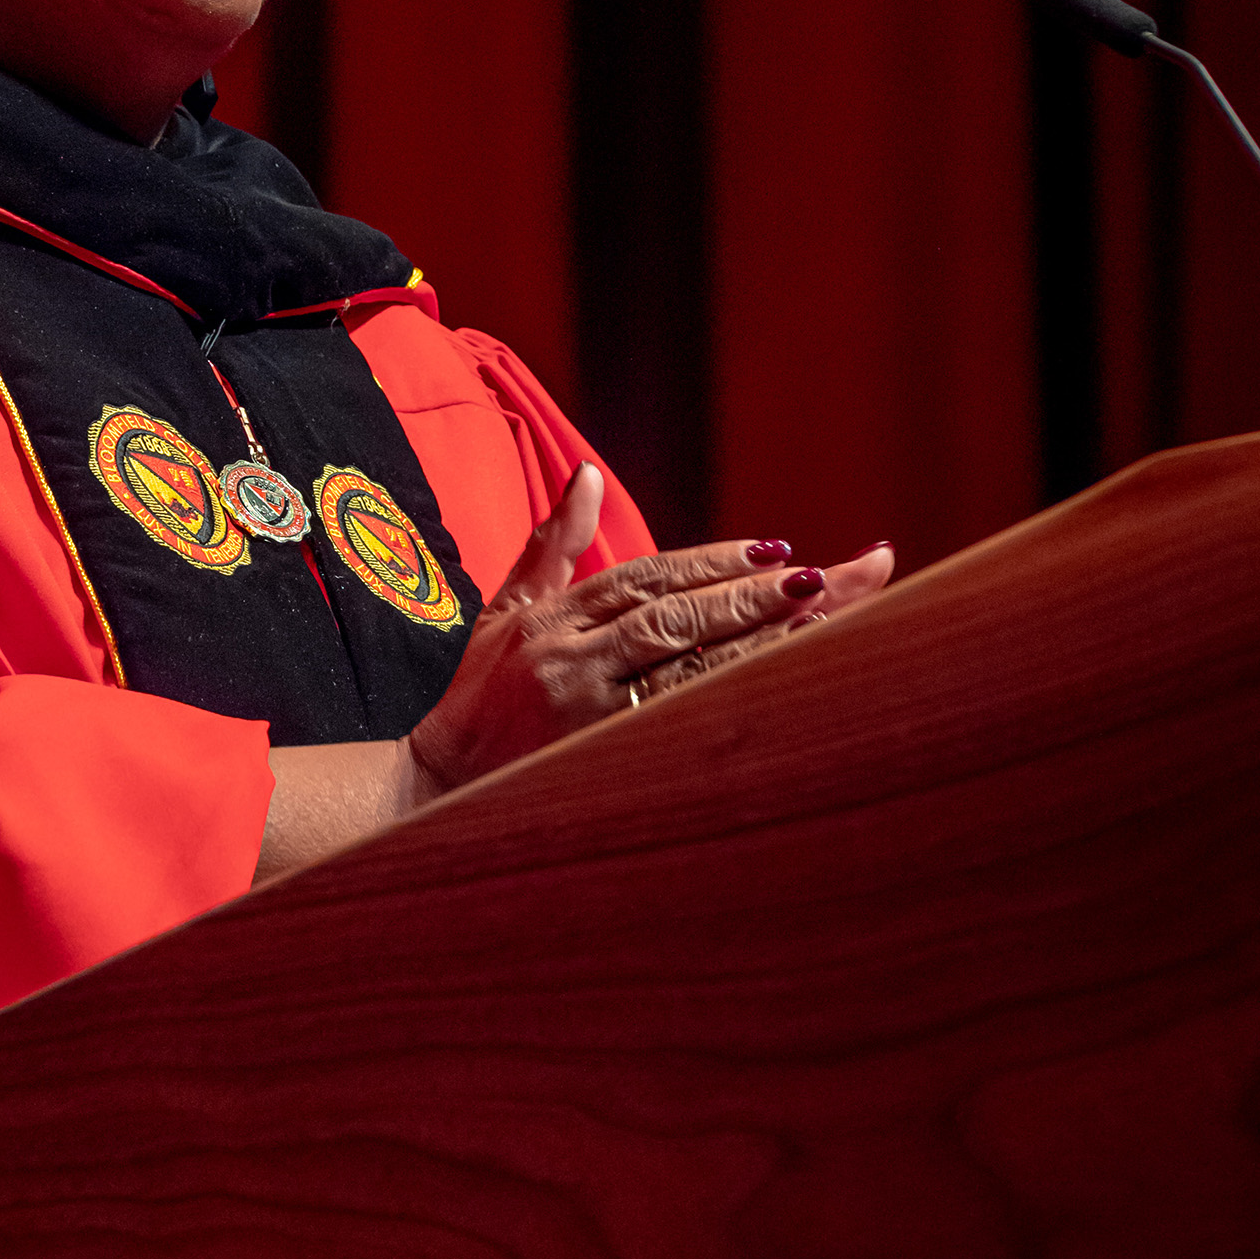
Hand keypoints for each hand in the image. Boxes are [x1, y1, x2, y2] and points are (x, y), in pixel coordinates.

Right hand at [403, 465, 894, 802]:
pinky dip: (727, 707)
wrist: (430, 783)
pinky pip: (674, 729)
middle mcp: (573, 658)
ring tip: (822, 623)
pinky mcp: (593, 760)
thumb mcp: (507, 611)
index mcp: (557, 619)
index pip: (649, 578)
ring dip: (758, 647)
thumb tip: (586, 475)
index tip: (776, 548)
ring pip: (687, 672)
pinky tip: (779, 695)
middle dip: (758, 596)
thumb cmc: (475, 694)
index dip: (714, 562)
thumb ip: (554, 546)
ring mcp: (584, 712)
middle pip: (681, 619)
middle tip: (829, 576)